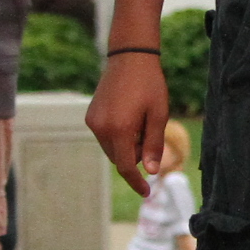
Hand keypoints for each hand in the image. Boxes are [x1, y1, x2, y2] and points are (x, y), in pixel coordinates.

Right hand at [86, 52, 169, 193]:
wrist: (129, 58)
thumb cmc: (149, 84)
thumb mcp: (158, 115)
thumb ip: (153, 145)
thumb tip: (150, 171)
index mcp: (120, 129)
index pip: (126, 166)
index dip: (136, 181)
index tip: (147, 192)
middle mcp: (101, 128)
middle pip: (119, 158)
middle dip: (135, 154)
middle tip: (149, 129)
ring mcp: (93, 122)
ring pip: (112, 149)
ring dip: (126, 144)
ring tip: (139, 119)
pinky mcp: (91, 116)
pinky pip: (105, 136)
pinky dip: (118, 135)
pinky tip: (128, 114)